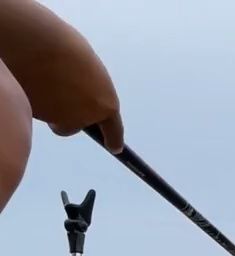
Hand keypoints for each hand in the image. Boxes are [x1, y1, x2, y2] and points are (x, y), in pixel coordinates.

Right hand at [0, 1, 123, 152]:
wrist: (36, 43)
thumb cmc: (66, 48)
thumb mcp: (90, 70)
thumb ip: (89, 89)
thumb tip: (80, 97)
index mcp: (106, 104)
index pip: (113, 130)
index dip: (114, 140)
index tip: (115, 148)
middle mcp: (85, 118)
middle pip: (73, 126)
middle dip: (66, 115)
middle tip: (58, 93)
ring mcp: (60, 119)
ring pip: (53, 118)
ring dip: (49, 105)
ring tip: (44, 77)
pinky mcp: (37, 117)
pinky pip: (36, 110)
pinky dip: (36, 100)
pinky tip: (33, 80)